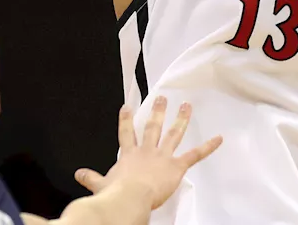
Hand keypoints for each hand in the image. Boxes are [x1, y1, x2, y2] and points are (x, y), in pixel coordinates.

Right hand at [74, 98, 221, 209]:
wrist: (130, 198)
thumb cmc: (116, 194)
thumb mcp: (101, 186)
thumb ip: (91, 178)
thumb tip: (79, 174)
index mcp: (129, 156)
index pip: (126, 134)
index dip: (126, 120)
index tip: (127, 107)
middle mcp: (147, 151)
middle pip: (152, 128)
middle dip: (157, 112)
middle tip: (162, 98)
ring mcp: (162, 156)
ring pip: (173, 134)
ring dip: (180, 119)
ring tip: (186, 106)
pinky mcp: (176, 166)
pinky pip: (195, 154)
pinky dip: (208, 146)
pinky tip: (218, 138)